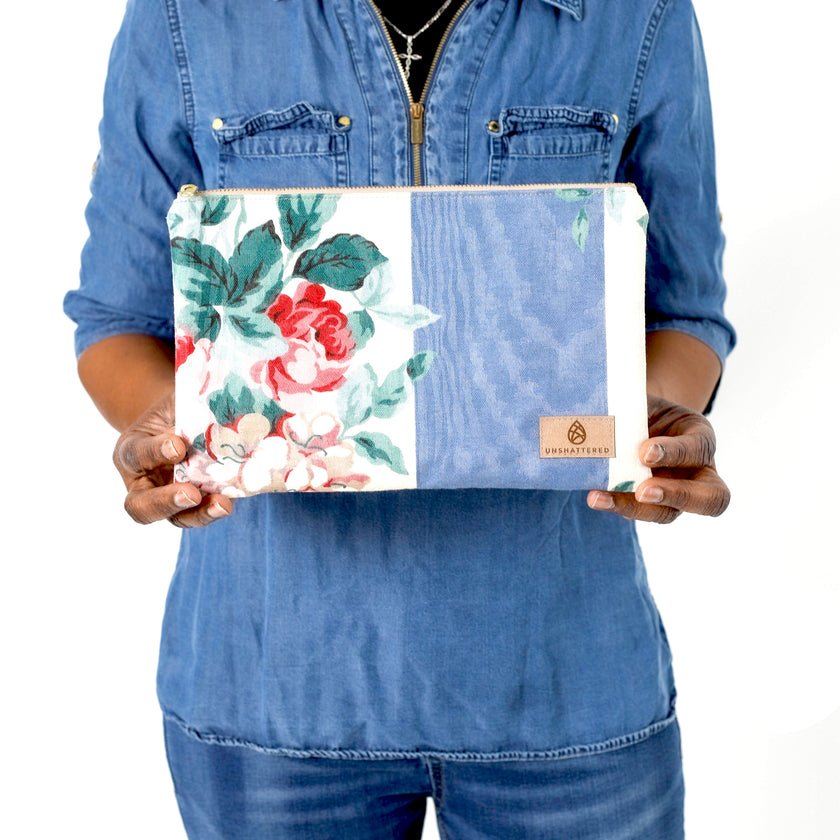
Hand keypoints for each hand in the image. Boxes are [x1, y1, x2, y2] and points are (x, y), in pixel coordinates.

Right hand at [112, 392, 233, 527]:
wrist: (185, 420)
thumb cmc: (176, 409)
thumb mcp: (175, 403)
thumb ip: (185, 413)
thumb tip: (210, 422)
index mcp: (130, 451)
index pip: (136, 455)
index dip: (155, 451)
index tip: (178, 445)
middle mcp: (143, 482)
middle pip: (141, 506)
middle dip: (166, 502)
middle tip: (191, 493)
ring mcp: (169, 499)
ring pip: (177, 519)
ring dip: (200, 514)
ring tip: (222, 505)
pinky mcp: (196, 504)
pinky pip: (203, 513)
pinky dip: (217, 508)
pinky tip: (233, 499)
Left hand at [587, 394, 729, 522]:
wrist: (627, 420)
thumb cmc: (639, 407)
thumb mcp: (641, 399)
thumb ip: (630, 403)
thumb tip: (599, 402)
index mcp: (700, 438)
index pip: (699, 449)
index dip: (675, 453)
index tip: (644, 452)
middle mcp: (697, 472)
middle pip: (711, 499)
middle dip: (677, 496)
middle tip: (643, 491)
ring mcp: (674, 494)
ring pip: (667, 513)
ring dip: (633, 508)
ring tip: (599, 498)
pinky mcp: (648, 505)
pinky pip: (637, 512)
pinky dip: (615, 505)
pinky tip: (596, 497)